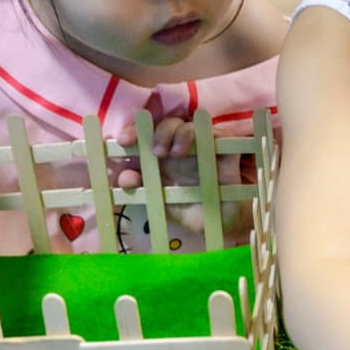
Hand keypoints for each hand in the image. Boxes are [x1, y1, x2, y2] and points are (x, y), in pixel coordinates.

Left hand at [118, 115, 262, 239]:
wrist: (224, 225)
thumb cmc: (192, 213)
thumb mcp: (164, 205)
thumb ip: (144, 191)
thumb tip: (124, 178)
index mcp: (162, 159)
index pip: (145, 137)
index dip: (134, 133)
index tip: (124, 141)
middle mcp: (180, 149)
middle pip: (166, 125)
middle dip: (156, 132)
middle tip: (156, 152)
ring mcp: (202, 147)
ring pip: (188, 124)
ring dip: (178, 133)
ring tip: (174, 153)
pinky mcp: (226, 148)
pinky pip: (216, 133)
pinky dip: (205, 134)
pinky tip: (199, 147)